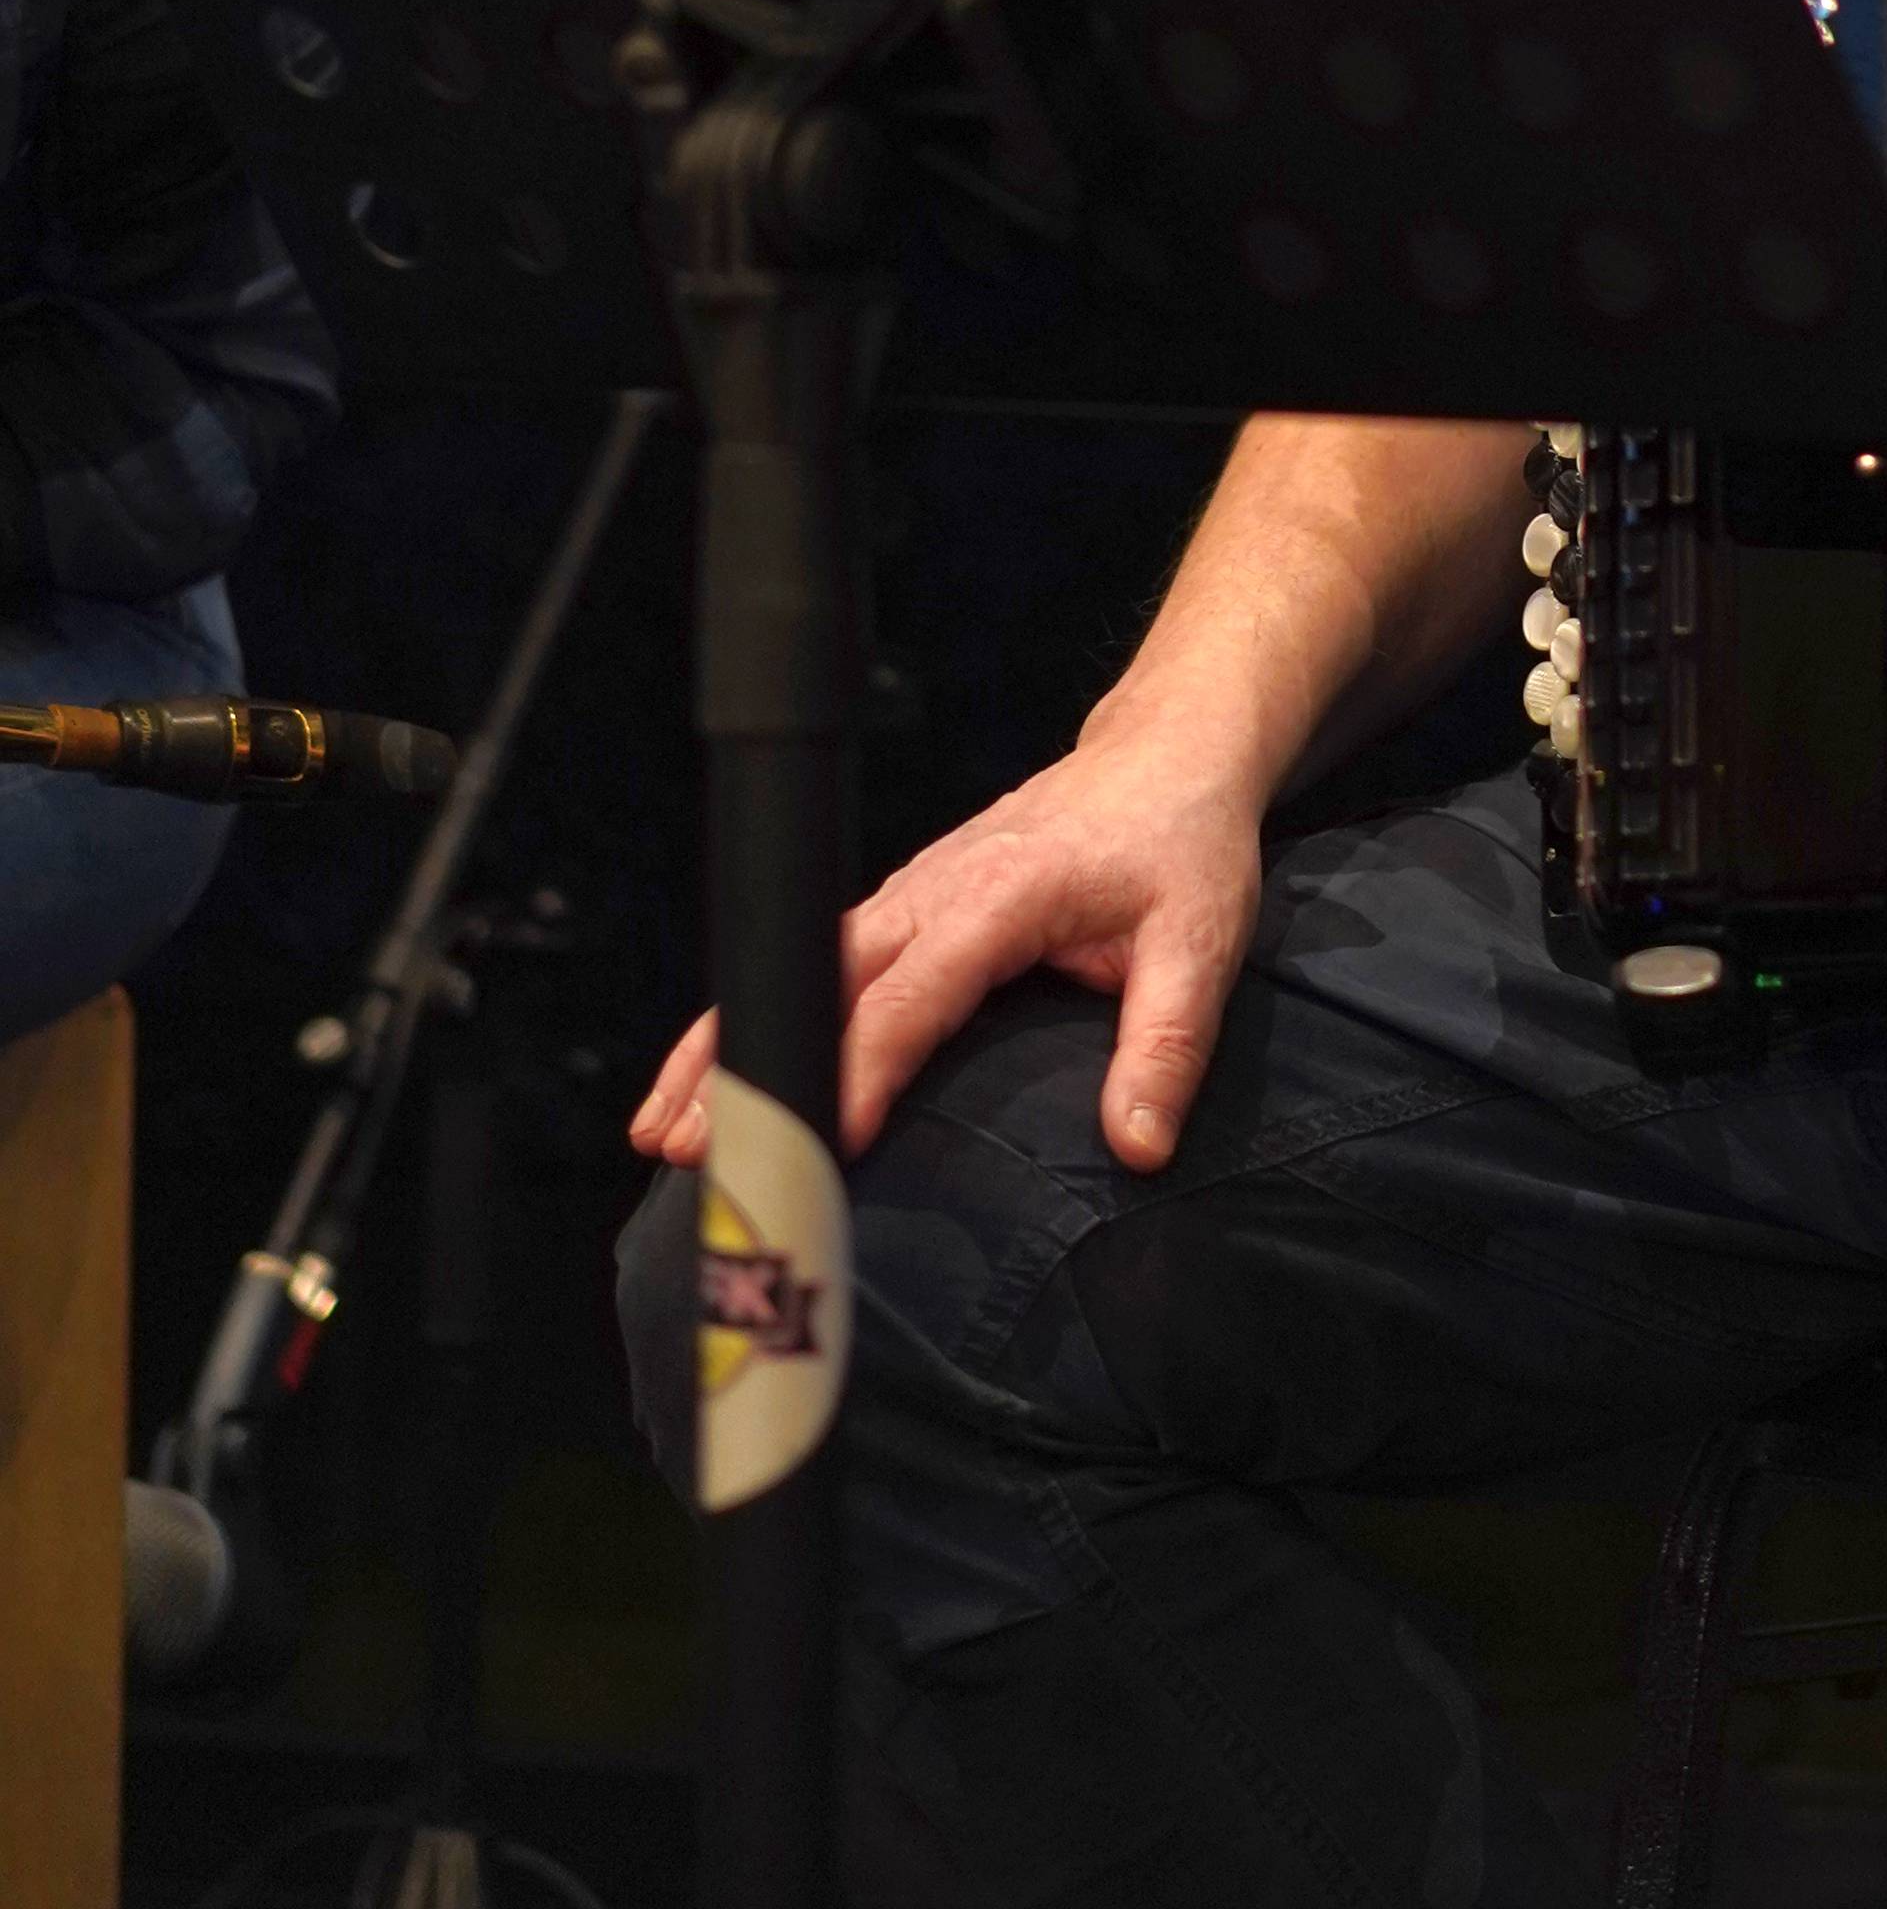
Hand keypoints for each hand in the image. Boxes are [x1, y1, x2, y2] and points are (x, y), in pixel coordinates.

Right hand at [627, 721, 1270, 1182]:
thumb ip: (1169, 1045)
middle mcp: (935, 887)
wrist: (1165, 756)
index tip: (822, 1145)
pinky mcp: (903, 904)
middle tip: (690, 1152)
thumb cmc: (1181, 842)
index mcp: (1001, 893)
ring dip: (728, 1044)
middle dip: (752, 1064)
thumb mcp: (1201, 941)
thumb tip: (1138, 1148)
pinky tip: (716, 1075)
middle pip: (821, 980)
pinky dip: (757, 1014)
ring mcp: (910, 891)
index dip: (863, 1070)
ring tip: (662, 1133)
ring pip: (799, 968)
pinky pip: (815, 961)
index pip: (912, 995)